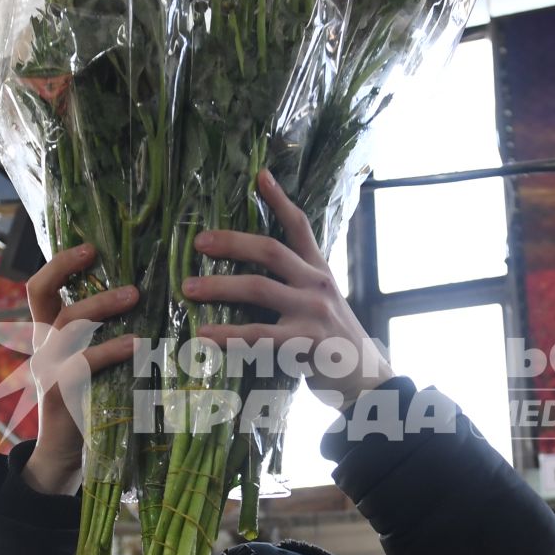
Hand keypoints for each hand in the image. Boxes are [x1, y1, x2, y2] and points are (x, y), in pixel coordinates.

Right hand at [20, 244, 137, 494]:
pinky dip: (110, 350)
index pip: (40, 287)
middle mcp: (43, 347)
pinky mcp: (59, 394)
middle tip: (118, 264)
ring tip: (135, 297)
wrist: (66, 454)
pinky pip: (81, 364)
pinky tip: (136, 344)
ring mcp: (47, 370)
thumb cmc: (91, 401)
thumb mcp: (96, 361)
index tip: (90, 247)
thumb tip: (149, 296)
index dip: (58, 263)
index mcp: (48, 334)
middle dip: (75, 273)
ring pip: (66, 325)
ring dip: (101, 306)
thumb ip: (107, 333)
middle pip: (45, 296)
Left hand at [184, 169, 393, 404]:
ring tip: (188, 288)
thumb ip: (300, 283)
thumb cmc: (336, 340)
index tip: (259, 175)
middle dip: (232, 242)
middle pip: (270, 251)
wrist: (366, 378)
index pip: (300, 226)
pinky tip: (205, 334)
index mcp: (320, 270)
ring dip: (219, 287)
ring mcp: (312, 312)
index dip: (279, 199)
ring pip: (258, 289)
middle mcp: (316, 284)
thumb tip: (260, 272)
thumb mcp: (325, 301)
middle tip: (199, 242)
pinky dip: (228, 334)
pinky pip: (258, 335)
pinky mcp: (305, 342)